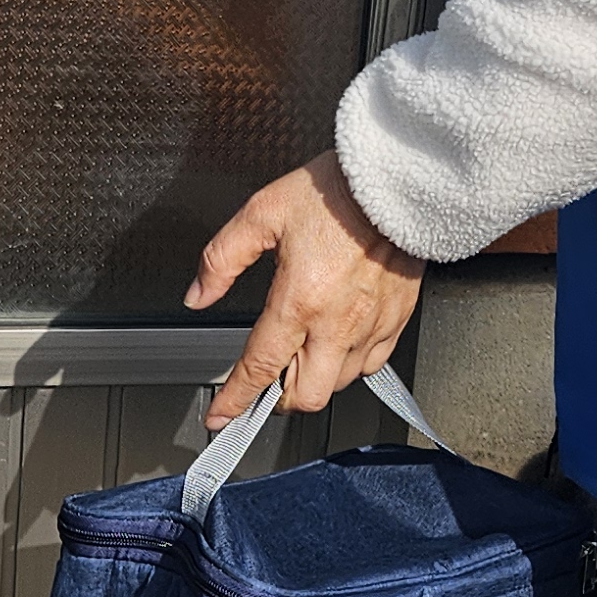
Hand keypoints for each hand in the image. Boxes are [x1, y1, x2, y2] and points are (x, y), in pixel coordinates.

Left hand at [187, 152, 425, 425]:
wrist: (398, 179)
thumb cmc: (336, 191)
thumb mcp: (262, 212)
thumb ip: (222, 258)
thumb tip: (199, 294)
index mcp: (299, 299)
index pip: (259, 368)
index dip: (235, 399)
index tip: (221, 417)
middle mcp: (337, 322)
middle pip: (303, 395)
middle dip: (277, 399)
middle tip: (264, 384)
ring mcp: (371, 325)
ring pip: (338, 384)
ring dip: (312, 380)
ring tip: (299, 357)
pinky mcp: (397, 319)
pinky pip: (372, 365)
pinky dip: (348, 366)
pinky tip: (336, 344)